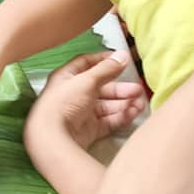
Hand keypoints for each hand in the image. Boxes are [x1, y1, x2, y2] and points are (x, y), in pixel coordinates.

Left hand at [24, 52, 146, 171]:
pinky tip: (134, 113)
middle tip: (138, 89)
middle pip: (101, 87)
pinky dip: (121, 116)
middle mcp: (73, 94)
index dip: (104, 60)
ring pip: (107, 105)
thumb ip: (107, 69)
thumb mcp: (87, 81)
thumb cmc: (64, 104)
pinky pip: (108, 120)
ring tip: (140, 103)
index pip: (86, 64)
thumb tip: (122, 55)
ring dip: (124, 103)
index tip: (122, 60)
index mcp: (66, 77)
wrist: (53, 138)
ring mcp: (81, 113)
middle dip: (120, 88)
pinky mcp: (89, 130)